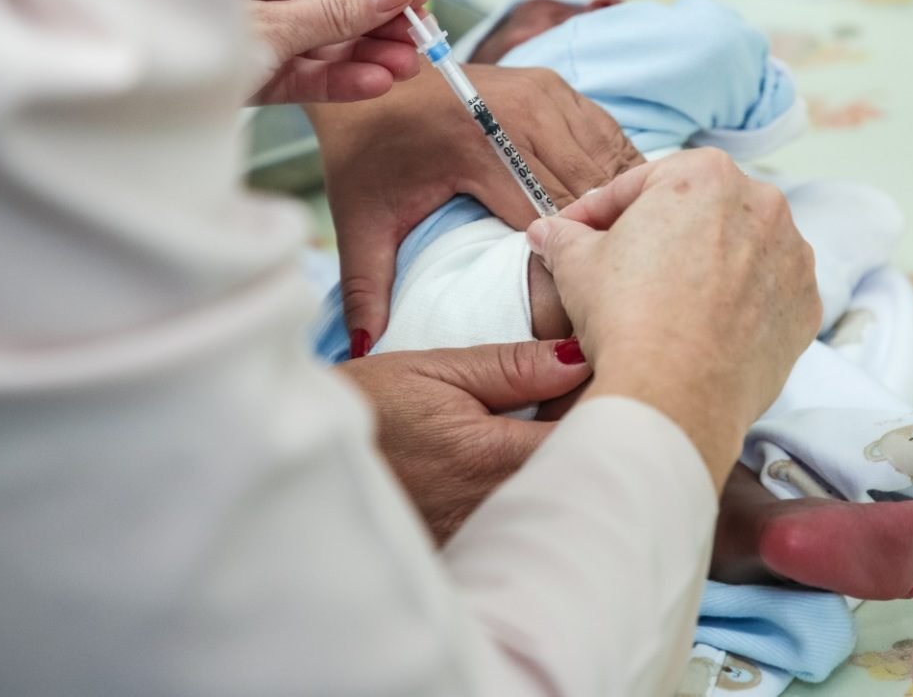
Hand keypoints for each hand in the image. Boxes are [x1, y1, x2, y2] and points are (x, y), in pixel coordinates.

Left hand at [176, 0, 426, 103]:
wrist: (105, 120)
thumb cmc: (166, 46)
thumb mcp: (262, 27)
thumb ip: (332, 10)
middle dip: (373, 16)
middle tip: (420, 38)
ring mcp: (239, 27)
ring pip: (314, 33)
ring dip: (362, 50)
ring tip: (406, 66)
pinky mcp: (241, 72)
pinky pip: (296, 69)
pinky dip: (334, 76)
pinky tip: (374, 82)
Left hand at [311, 64, 643, 353]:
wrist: (368, 80)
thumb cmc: (366, 154)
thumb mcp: (360, 222)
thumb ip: (366, 287)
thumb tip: (364, 351)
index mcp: (477, 147)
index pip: (547, 223)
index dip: (563, 272)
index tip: (569, 318)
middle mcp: (521, 112)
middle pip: (587, 196)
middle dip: (596, 245)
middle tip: (605, 295)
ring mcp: (545, 93)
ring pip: (607, 166)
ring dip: (614, 211)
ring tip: (617, 258)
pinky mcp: (557, 86)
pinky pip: (607, 138)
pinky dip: (614, 178)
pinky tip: (613, 217)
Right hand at [335, 340, 593, 541]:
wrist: (304, 478)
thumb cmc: (364, 412)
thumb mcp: (432, 371)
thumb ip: (510, 367)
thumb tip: (577, 356)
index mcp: (492, 457)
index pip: (590, 435)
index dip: (609, 404)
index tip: (602, 377)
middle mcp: (497, 509)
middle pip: (584, 476)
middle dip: (595, 438)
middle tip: (577, 402)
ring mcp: (484, 540)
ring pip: (559, 503)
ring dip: (567, 467)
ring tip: (544, 431)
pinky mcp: (471, 556)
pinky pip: (527, 526)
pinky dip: (538, 497)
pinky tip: (518, 470)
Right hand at [525, 149, 821, 478]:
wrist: (674, 396)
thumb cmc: (627, 318)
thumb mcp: (576, 265)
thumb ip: (564, 236)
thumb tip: (547, 232)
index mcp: (705, 176)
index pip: (640, 185)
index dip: (599, 211)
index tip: (577, 231)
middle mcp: (762, 204)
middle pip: (697, 211)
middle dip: (659, 233)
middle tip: (620, 266)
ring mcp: (792, 256)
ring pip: (739, 248)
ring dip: (706, 264)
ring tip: (666, 300)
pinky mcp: (805, 305)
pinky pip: (766, 292)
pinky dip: (741, 302)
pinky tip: (705, 325)